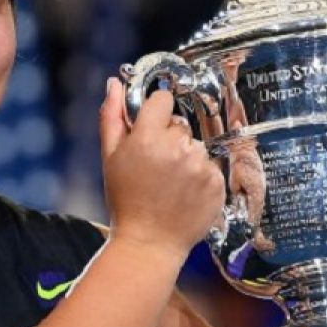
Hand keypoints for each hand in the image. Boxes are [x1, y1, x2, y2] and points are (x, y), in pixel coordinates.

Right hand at [99, 78, 225, 256]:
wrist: (149, 242)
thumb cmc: (126, 202)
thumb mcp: (110, 158)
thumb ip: (112, 117)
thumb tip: (114, 84)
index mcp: (147, 138)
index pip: (163, 100)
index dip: (156, 112)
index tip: (152, 128)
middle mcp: (176, 148)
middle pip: (180, 124)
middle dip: (169, 139)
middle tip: (156, 166)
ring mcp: (199, 165)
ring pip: (196, 145)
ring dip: (186, 158)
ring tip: (170, 183)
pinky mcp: (216, 182)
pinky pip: (210, 165)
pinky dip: (200, 176)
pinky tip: (185, 192)